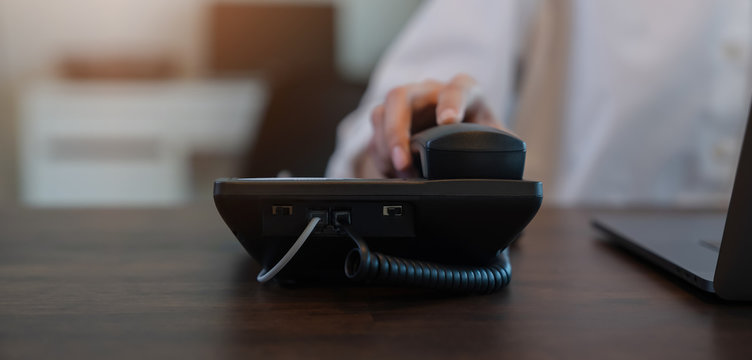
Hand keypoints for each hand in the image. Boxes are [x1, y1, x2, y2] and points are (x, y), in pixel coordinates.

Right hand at [369, 73, 501, 176]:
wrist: (463, 144)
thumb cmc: (482, 137)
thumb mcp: (498, 142)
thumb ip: (502, 148)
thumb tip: (506, 170)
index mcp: (464, 91)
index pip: (457, 88)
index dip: (451, 102)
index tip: (448, 121)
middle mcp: (429, 92)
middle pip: (400, 97)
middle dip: (396, 130)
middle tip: (403, 161)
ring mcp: (405, 107)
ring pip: (380, 115)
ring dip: (384, 146)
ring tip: (400, 172)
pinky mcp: (389, 126)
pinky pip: (374, 137)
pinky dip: (380, 157)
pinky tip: (393, 173)